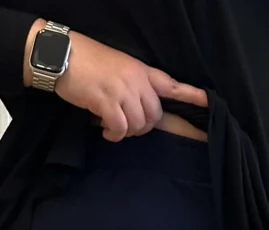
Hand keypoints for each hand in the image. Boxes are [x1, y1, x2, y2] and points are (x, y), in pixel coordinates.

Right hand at [24, 22, 206, 140]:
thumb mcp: (117, 68)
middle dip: (142, 127)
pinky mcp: (106, 100)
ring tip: (110, 125)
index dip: (190, 95)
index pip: (171, 84)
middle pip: (154, 116)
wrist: (61, 55)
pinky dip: (113, 134)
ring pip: (137, 125)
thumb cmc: (86, 63)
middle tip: (123, 125)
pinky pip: (120, 128)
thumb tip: (137, 112)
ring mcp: (122, 89)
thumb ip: (132, 86)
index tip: (207, 101)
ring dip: (124, 132)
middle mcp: (136, 80)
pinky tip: (103, 129)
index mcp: (141, 71)